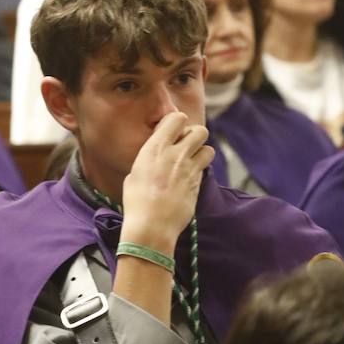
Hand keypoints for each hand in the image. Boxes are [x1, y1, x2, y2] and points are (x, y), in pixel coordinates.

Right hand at [121, 111, 213, 252]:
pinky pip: (204, 168)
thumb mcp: (134, 174)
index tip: (172, 133)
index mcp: (155, 147)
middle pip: (199, 130)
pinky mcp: (197, 183)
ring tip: (191, 162)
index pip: (177, 118)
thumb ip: (149, 159)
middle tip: (185, 147)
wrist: (151, 226)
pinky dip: (199, 170)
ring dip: (202, 153)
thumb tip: (155, 156)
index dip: (178, 123)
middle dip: (194, 136)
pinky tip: (188, 179)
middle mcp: (174, 154)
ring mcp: (189, 169)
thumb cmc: (136, 202)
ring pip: (208, 148)